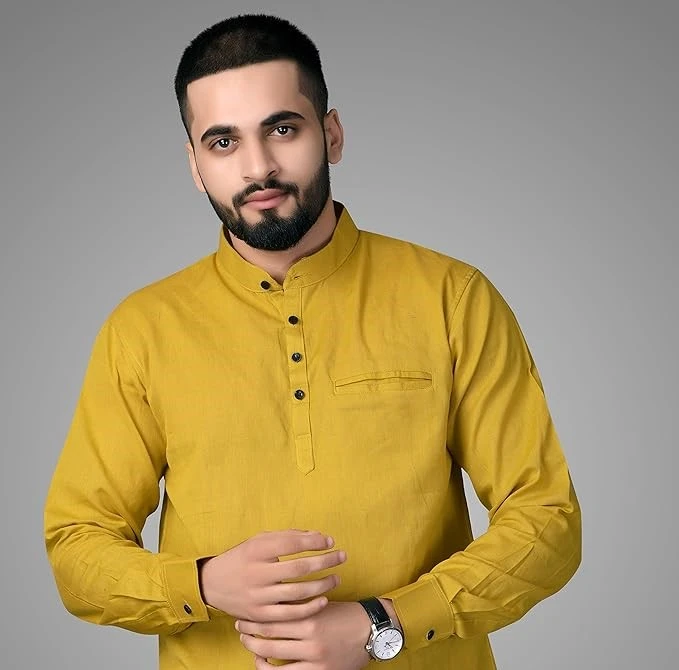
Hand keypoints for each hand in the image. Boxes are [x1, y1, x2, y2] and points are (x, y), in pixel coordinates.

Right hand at [198, 529, 345, 621]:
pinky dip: (309, 608)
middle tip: (342, 557)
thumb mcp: (260, 540)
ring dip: (322, 585)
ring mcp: (258, 596)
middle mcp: (257, 573)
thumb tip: (320, 537)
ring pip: (297, 592)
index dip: (314, 542)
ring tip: (336, 578)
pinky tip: (323, 600)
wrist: (213, 584)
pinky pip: (290, 614)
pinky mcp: (260, 615)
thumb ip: (288, 536)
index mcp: (257, 550)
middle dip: (325, 562)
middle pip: (299, 568)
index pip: (292, 544)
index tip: (330, 541)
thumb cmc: (243, 558)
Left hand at [236, 601, 372, 668]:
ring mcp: (314, 658)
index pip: (272, 618)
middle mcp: (309, 639)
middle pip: (268, 638)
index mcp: (309, 617)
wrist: (371, 630)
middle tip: (240, 629)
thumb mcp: (320, 604)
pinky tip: (264, 665)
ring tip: (250, 647)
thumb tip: (270, 603)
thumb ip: (298, 606)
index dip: (254, 619)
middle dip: (249, 634)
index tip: (243, 616)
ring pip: (274, 659)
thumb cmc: (343, 614)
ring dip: (256, 653)